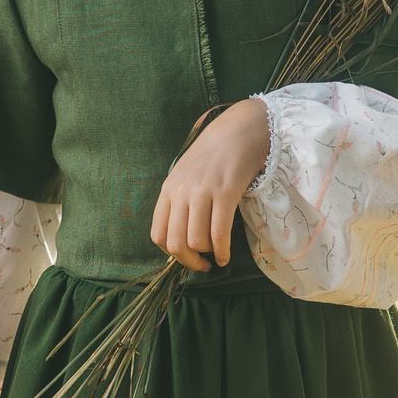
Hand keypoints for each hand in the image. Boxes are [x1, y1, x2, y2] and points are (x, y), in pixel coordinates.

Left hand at [149, 97, 271, 271]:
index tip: (188, 259)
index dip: (172, 255)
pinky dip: (222, 251)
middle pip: (175, 243)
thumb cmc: (215, 155)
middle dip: (189, 262)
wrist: (239, 131)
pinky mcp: (225, 192)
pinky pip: (219, 232)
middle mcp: (181, 192)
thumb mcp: (187, 176)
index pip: (158, 234)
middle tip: (203, 266)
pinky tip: (226, 256)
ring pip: (196, 241)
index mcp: (168, 190)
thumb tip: (183, 238)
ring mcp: (202, 192)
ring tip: (216, 257)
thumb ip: (181, 201)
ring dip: (207, 256)